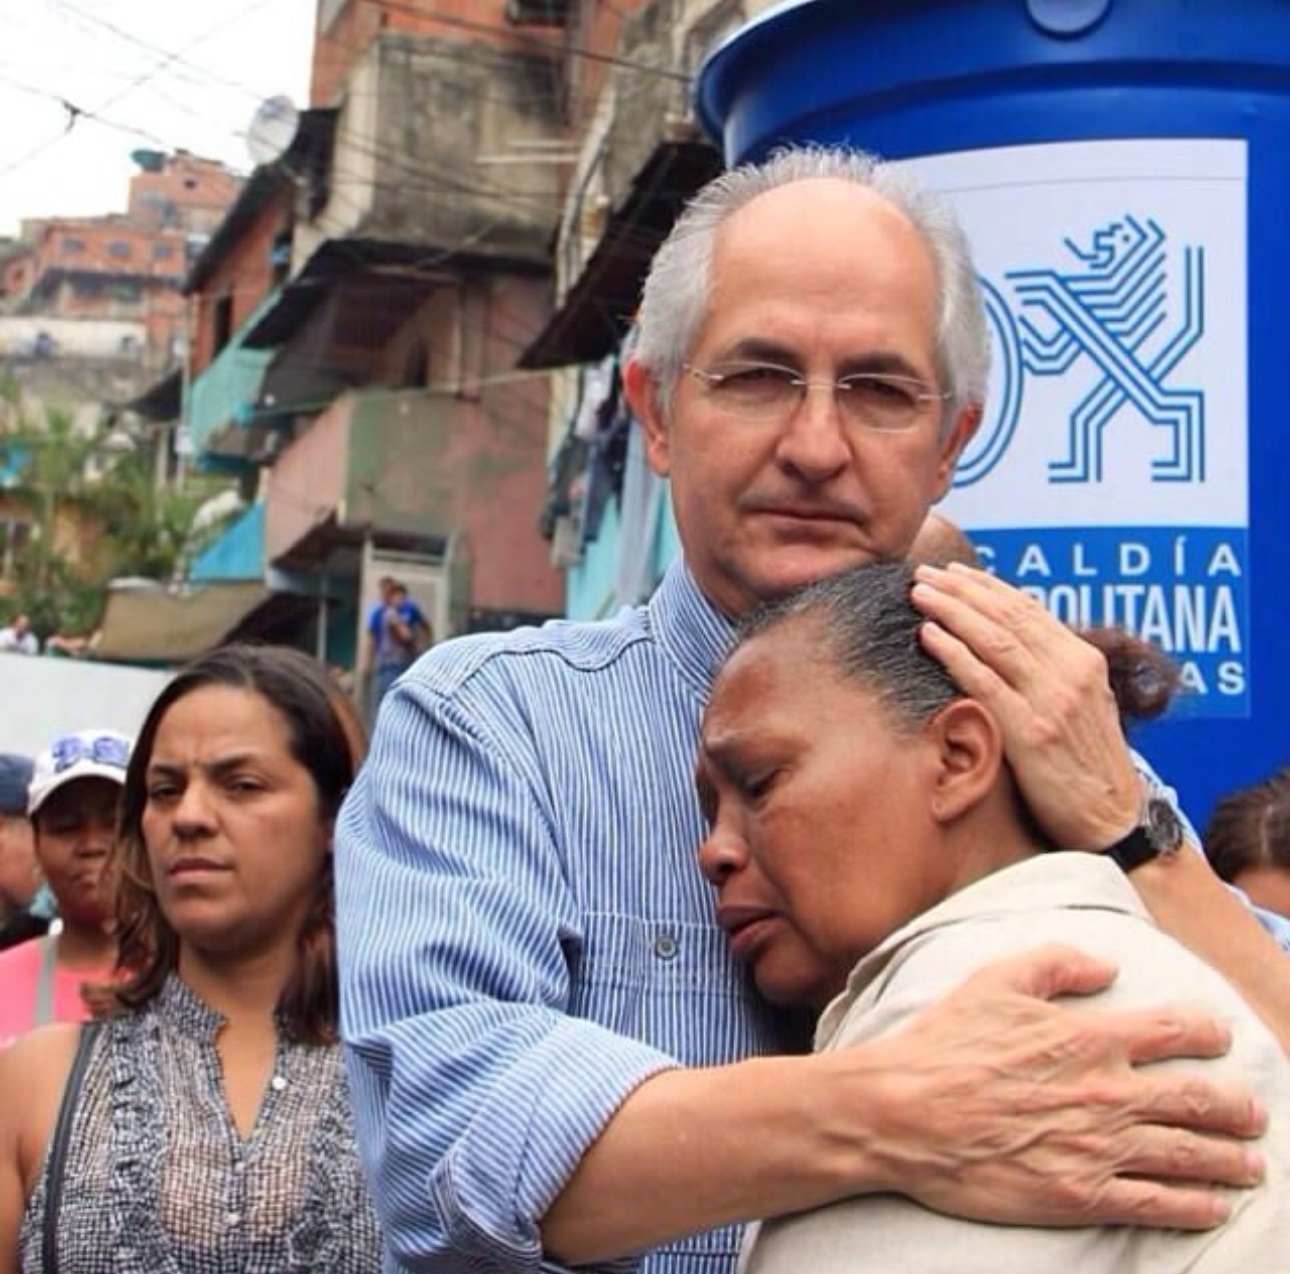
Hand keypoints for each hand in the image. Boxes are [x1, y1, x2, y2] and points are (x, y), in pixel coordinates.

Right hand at [850, 944, 1265, 1228]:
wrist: (905, 1111)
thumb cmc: (945, 1043)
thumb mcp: (995, 980)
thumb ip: (1057, 962)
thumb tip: (1107, 965)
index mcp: (1089, 1037)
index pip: (1173, 1032)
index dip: (1207, 1033)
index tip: (1222, 1037)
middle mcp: (1107, 1092)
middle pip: (1197, 1100)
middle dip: (1236, 1108)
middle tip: (1254, 1113)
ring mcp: (1099, 1148)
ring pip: (1188, 1155)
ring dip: (1230, 1160)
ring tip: (1251, 1164)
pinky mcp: (1082, 1194)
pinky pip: (1157, 1204)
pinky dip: (1196, 1206)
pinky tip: (1215, 1206)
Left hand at [911, 562, 1140, 847]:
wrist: (1112, 818)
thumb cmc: (1087, 764)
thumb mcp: (1082, 704)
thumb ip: (1051, 670)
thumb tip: (1011, 639)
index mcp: (1083, 660)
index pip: (1027, 609)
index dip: (985, 587)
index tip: (952, 573)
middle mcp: (1071, 672)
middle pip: (1007, 616)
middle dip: (960, 590)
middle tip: (923, 573)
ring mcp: (1053, 701)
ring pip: (994, 640)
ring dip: (951, 610)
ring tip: (919, 593)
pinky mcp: (1032, 732)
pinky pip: (985, 682)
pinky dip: (954, 653)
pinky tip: (929, 635)